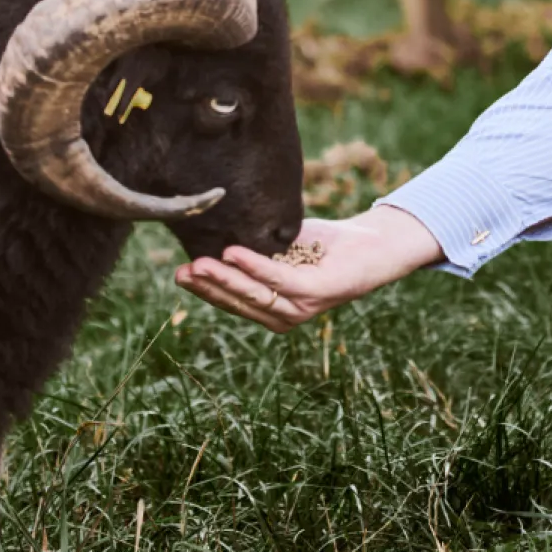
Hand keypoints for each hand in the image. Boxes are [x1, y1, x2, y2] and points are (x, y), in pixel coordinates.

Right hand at [174, 205, 443, 332]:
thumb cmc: (323, 246)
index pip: (233, 302)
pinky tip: (233, 253)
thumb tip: (210, 236)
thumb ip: (251, 250)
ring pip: (256, 294)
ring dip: (226, 279)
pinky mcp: (319, 291)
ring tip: (201, 264)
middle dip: (208, 287)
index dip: (206, 290)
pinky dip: (255, 266)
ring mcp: (303, 306)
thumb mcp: (279, 248)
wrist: (372, 244)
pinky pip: (280, 279)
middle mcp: (285, 314)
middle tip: (180, 272)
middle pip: (239, 302)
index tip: (180, 274)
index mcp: (273, 308)